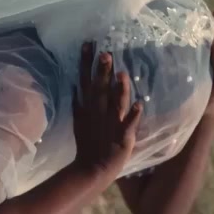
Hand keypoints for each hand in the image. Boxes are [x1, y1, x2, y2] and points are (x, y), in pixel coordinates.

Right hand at [72, 42, 142, 179]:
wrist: (92, 169)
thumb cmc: (89, 143)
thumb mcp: (81, 120)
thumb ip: (79, 102)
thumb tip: (74, 85)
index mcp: (89, 107)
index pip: (86, 80)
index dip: (86, 63)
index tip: (87, 43)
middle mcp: (99, 112)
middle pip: (100, 88)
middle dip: (102, 71)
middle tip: (105, 52)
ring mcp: (110, 124)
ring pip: (115, 103)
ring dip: (119, 90)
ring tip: (122, 75)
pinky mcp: (122, 137)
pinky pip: (129, 124)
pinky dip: (133, 116)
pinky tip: (140, 105)